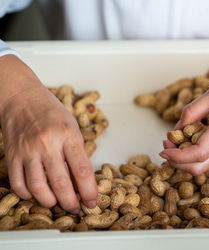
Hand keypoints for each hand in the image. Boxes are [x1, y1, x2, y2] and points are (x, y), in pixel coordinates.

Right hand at [0, 55, 97, 212]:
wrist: (23, 98)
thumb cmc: (51, 111)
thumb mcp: (73, 127)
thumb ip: (77, 152)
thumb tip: (80, 178)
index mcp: (68, 135)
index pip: (82, 170)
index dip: (89, 190)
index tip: (92, 201)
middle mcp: (48, 144)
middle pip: (61, 183)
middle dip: (71, 202)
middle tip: (75, 207)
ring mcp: (28, 150)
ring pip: (38, 187)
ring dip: (50, 202)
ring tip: (57, 203)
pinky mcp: (13, 155)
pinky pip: (18, 183)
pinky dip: (28, 194)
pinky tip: (36, 194)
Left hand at [160, 81, 208, 174]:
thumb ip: (193, 110)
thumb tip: (178, 127)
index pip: (199, 153)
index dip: (178, 156)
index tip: (164, 149)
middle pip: (198, 168)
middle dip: (176, 161)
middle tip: (166, 144)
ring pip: (201, 166)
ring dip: (182, 158)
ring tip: (172, 140)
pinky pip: (206, 158)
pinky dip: (190, 154)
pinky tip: (185, 139)